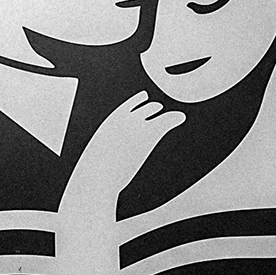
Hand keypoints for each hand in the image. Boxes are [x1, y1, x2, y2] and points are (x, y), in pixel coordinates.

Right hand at [64, 93, 180, 213]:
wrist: (97, 175)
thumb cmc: (95, 172)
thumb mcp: (97, 157)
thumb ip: (104, 154)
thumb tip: (106, 163)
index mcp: (111, 121)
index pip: (129, 105)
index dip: (138, 102)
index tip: (144, 99)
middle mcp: (125, 117)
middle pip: (145, 106)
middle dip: (152, 109)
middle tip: (158, 112)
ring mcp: (138, 123)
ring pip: (155, 110)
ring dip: (163, 115)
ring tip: (170, 117)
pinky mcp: (150, 132)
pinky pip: (166, 120)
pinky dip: (175, 117)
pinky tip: (180, 118)